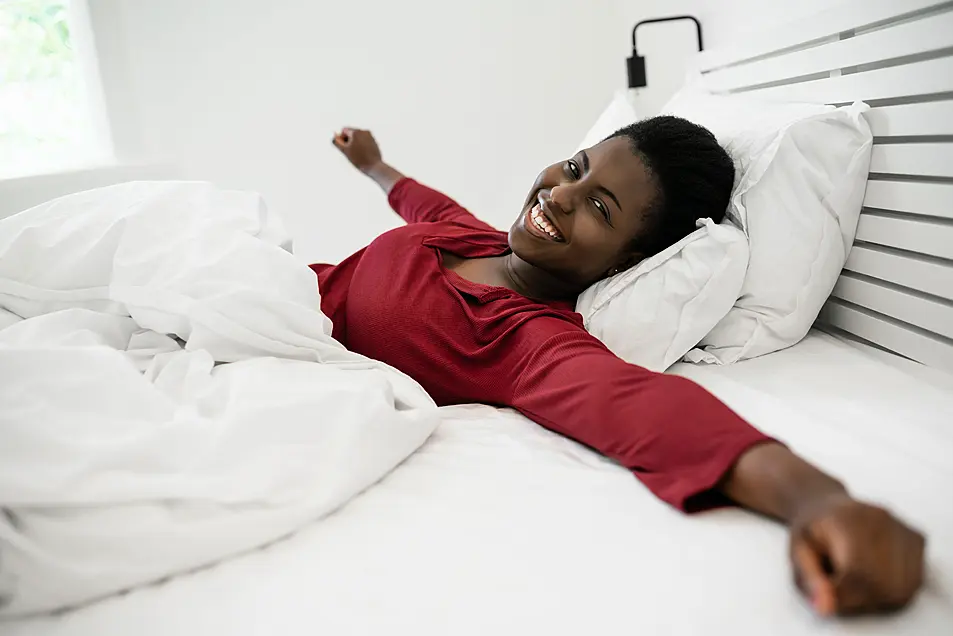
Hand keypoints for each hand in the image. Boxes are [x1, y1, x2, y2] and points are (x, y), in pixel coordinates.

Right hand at [332, 128, 382, 172]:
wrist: (374, 167)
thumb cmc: (359, 160)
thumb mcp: (345, 151)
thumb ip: (337, 142)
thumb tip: (334, 137)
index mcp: (356, 131)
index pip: (344, 130)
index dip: (342, 139)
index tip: (345, 148)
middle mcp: (364, 131)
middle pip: (351, 133)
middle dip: (349, 141)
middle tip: (351, 152)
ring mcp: (370, 136)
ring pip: (358, 137)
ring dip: (355, 143)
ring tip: (357, 154)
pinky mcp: (374, 141)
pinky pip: (364, 141)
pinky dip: (361, 146)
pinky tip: (363, 154)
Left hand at [789, 495, 925, 615]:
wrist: (826, 505)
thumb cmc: (810, 531)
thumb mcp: (797, 553)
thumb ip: (810, 580)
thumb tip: (825, 609)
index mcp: (846, 519)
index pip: (857, 572)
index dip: (842, 595)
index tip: (826, 596)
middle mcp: (880, 519)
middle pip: (882, 584)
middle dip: (858, 597)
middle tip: (838, 585)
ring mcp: (902, 528)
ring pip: (901, 588)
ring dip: (875, 595)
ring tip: (853, 576)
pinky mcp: (916, 538)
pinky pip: (913, 581)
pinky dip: (892, 588)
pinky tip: (872, 571)